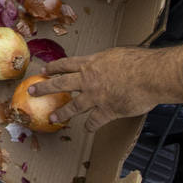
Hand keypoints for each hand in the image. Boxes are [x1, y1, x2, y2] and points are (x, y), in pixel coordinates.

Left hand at [29, 47, 164, 131]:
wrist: (150, 75)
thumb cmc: (139, 61)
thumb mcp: (116, 54)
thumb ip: (106, 61)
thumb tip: (106, 63)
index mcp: (91, 63)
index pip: (66, 64)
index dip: (54, 68)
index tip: (44, 71)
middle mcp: (89, 79)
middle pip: (61, 84)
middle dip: (45, 88)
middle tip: (32, 91)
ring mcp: (96, 96)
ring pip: (73, 106)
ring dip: (61, 112)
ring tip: (52, 118)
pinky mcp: (107, 110)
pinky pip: (94, 121)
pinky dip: (90, 126)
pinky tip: (87, 129)